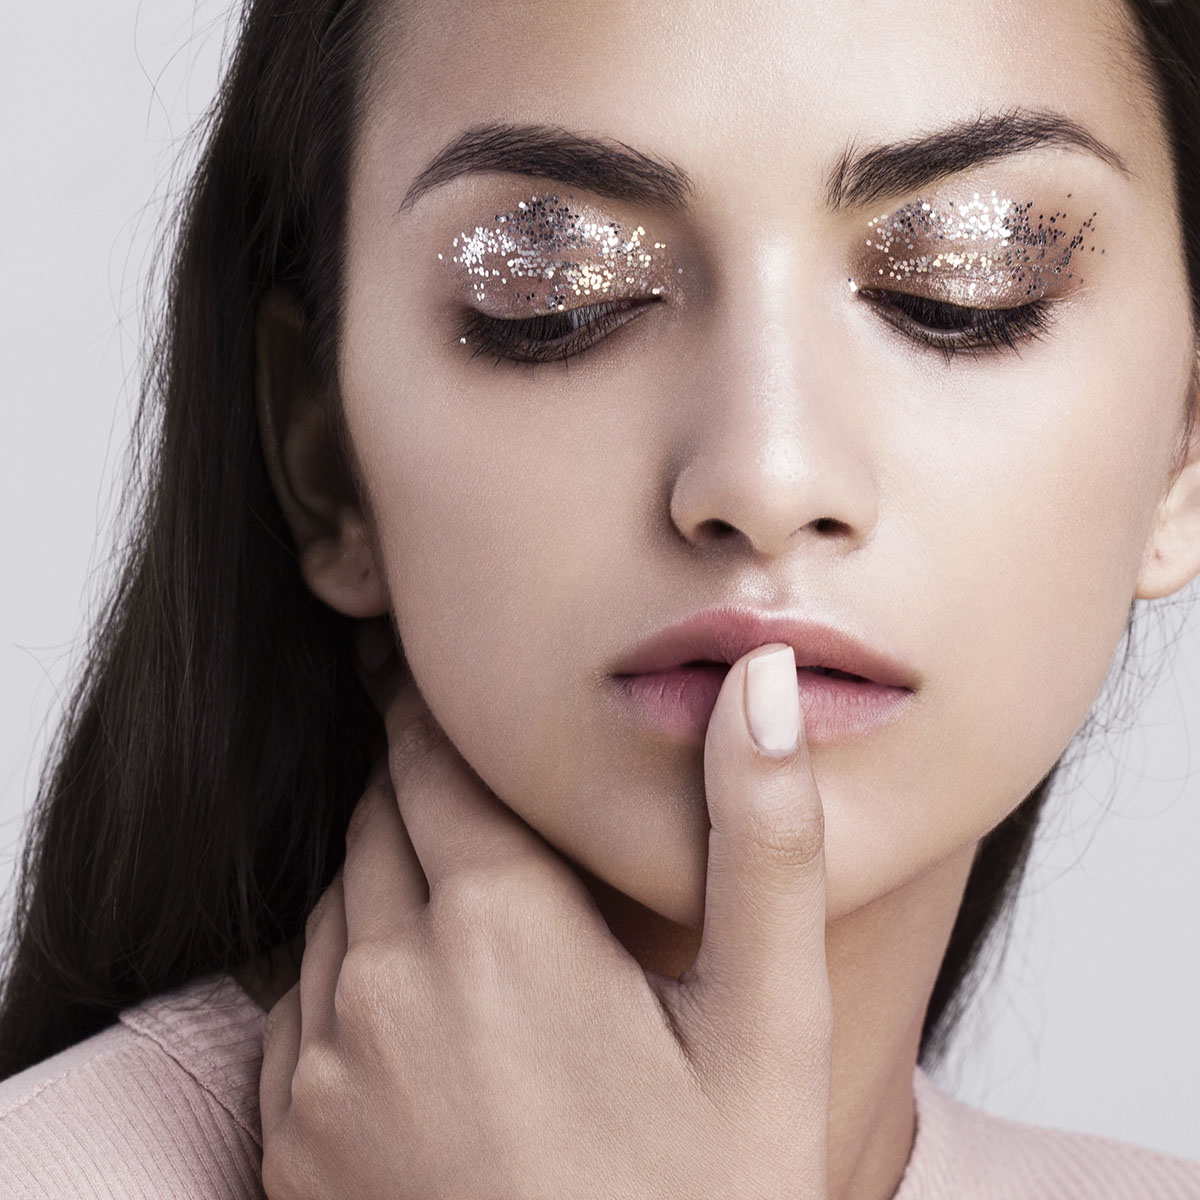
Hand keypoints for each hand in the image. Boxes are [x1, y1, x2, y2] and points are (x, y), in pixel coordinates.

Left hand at [259, 638, 831, 1198]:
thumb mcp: (768, 1025)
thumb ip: (763, 842)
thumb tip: (762, 681)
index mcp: (498, 923)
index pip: (431, 757)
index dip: (439, 713)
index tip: (449, 688)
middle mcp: (385, 978)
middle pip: (379, 820)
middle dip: (422, 787)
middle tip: (478, 783)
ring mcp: (321, 1067)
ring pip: (337, 903)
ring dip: (388, 876)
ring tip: (466, 893)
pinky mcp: (289, 1142)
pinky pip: (296, 1001)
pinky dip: (348, 970)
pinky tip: (423, 1005)